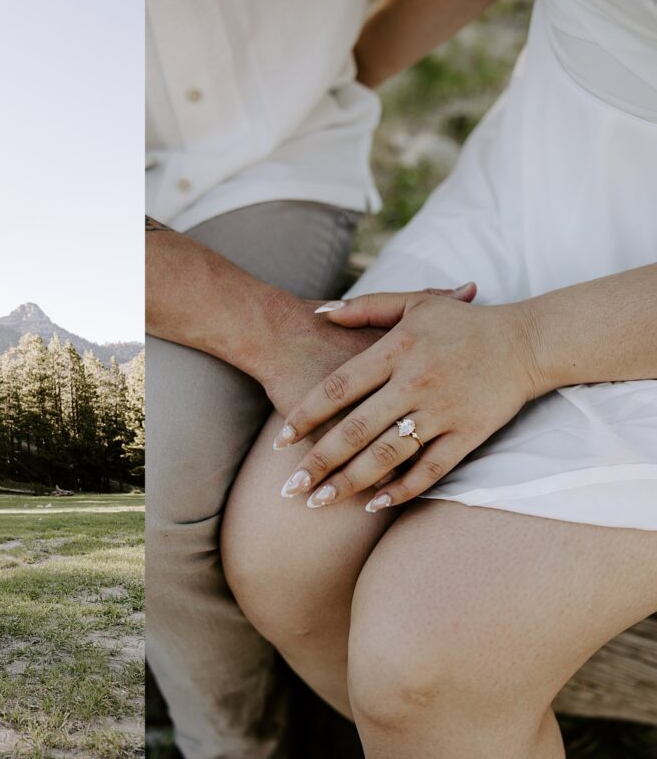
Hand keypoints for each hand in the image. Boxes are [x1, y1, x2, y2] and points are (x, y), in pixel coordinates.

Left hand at [275, 287, 542, 510]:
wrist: (528, 341)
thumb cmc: (464, 322)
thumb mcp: (412, 303)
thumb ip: (364, 307)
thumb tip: (320, 311)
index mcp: (397, 350)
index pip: (338, 389)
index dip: (306, 416)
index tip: (281, 441)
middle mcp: (415, 383)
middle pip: (355, 429)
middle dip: (319, 462)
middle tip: (290, 487)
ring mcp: (442, 412)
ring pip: (388, 455)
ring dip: (351, 482)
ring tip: (320, 501)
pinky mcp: (469, 435)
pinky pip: (431, 469)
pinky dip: (403, 489)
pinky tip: (374, 504)